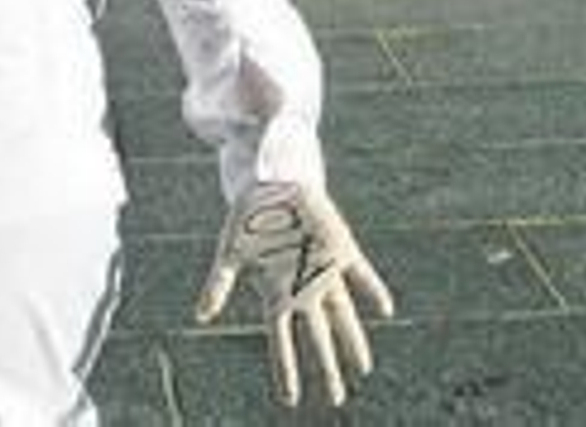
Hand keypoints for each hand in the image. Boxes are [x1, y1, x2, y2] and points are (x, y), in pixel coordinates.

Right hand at [195, 183, 392, 408]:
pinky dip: (373, 290)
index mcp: (276, 291)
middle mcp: (302, 287)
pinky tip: (385, 309)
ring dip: (353, 340)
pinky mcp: (340, 251)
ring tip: (364, 367)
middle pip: (317, 336)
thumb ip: (219, 285)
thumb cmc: (245, 219)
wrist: (267, 185)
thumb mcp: (229, 253)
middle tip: (336, 398)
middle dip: (327, 367)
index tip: (290, 399)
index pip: (281, 339)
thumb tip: (200, 315)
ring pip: (342, 314)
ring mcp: (323, 271)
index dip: (285, 369)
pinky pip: (361, 276)